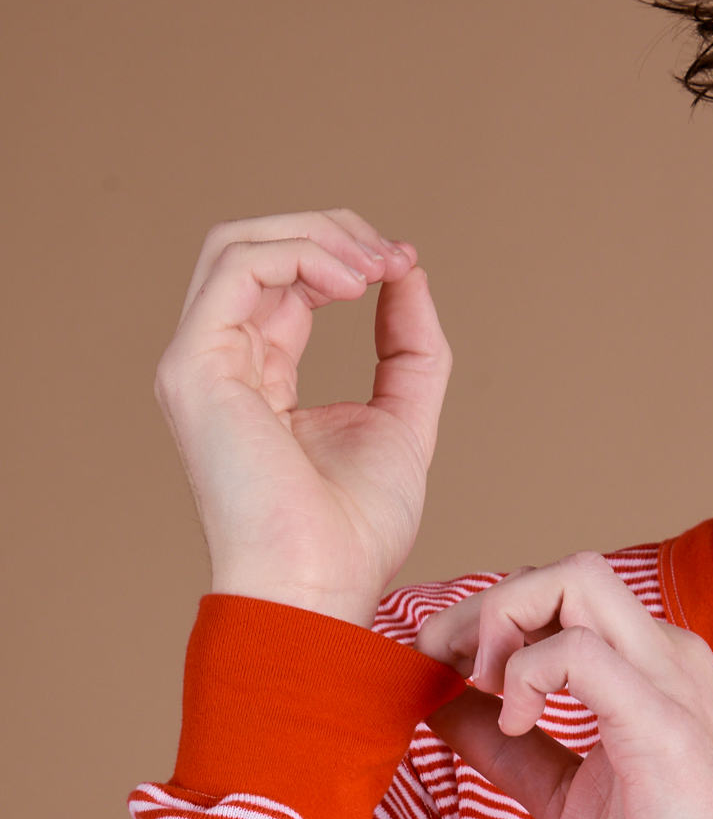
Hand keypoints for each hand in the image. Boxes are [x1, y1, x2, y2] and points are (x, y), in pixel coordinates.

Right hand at [155, 209, 451, 625]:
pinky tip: (353, 282)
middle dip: (332, 234)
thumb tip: (408, 272)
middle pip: (256, 250)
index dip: (346, 257)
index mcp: (259, 376)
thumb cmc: (354, 531)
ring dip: (318, 237)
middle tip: (394, 257)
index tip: (404, 267)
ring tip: (377, 265)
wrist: (320, 584)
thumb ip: (410, 346)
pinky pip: (237, 266)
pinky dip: (301, 255)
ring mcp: (199, 363)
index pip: (287, 282)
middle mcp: (220, 363)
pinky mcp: (194, 366)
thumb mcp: (403, 419)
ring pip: (238, 245)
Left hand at [416, 553, 712, 818]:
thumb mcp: (569, 799)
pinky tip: (516, 726)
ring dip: (503, 624)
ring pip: (575, 581)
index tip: (438, 672)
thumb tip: (441, 708)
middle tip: (439, 670)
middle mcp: (667, 659)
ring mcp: (670, 684)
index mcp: (652, 671)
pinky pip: (581, 652)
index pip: (563, 596)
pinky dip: (527, 674)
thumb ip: (513, 749)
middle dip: (484, 608)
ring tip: (482, 694)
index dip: (488, 620)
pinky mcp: (665, 726)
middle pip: (565, 570)